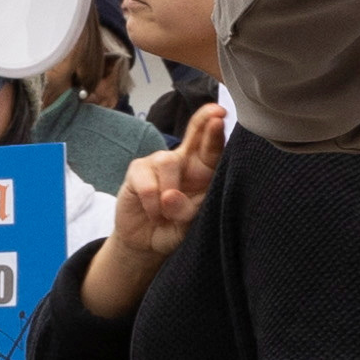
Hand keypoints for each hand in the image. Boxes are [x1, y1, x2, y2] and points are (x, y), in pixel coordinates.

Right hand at [86, 106, 223, 316]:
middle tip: (216, 116)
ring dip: (169, 192)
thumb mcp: (187, 226)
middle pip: (195, 134)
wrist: (145, 243)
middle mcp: (183, 162)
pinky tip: (152, 213)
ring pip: (168, 162)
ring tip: (166, 214)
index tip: (222, 117)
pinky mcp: (137, 171)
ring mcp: (158, 163)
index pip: (212, 149)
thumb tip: (170, 196)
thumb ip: (186, 211)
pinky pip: (147, 182)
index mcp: (203, 172)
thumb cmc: (174, 229)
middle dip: (205, 122)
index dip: (216, 132)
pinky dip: (151, 202)